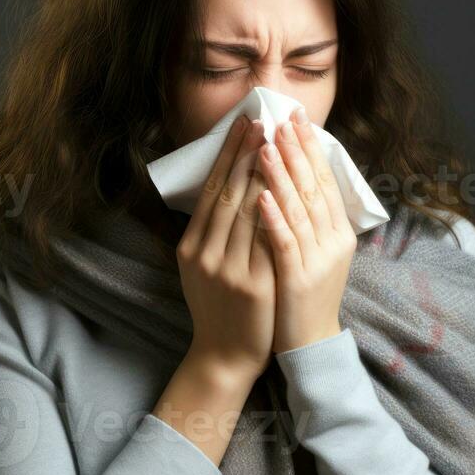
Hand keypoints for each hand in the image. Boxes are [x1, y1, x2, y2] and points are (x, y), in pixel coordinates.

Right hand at [176, 114, 276, 381]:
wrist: (224, 356)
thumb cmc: (218, 308)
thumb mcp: (202, 268)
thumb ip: (211, 233)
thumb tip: (229, 187)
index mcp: (191, 246)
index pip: (212, 190)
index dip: (228, 154)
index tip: (245, 124)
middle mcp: (205, 254)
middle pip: (228, 193)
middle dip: (246, 153)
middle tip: (262, 119)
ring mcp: (227, 270)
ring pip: (246, 212)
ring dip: (262, 173)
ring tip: (277, 142)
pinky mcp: (252, 285)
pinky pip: (265, 241)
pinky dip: (274, 212)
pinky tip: (283, 188)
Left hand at [256, 106, 356, 354]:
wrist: (310, 344)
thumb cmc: (305, 294)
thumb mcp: (318, 252)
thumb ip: (312, 218)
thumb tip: (299, 174)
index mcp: (339, 232)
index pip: (326, 180)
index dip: (311, 147)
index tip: (296, 117)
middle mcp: (333, 242)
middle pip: (315, 187)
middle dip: (296, 150)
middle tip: (281, 118)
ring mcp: (318, 261)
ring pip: (299, 210)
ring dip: (281, 175)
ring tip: (265, 146)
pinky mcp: (298, 280)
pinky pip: (285, 242)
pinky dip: (274, 217)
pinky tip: (261, 195)